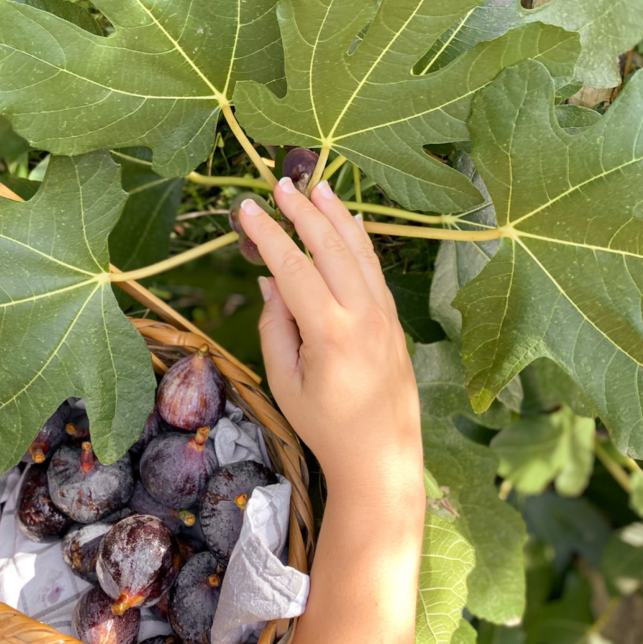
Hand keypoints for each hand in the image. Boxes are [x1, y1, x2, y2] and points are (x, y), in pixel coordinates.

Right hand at [237, 177, 422, 496]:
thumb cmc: (325, 427)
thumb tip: (270, 279)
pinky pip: (374, 268)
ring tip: (317, 187)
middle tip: (280, 185)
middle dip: (303, 212)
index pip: (293, 267)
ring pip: (359, 251)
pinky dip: (360, 239)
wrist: (381, 458)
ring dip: (337, 215)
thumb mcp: (285, 382)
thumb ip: (274, 326)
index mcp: (331, 333)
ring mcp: (384, 314)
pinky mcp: (394, 319)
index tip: (248, 208)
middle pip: (330, 247)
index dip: (268, 234)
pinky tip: (350, 220)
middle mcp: (363, 315)